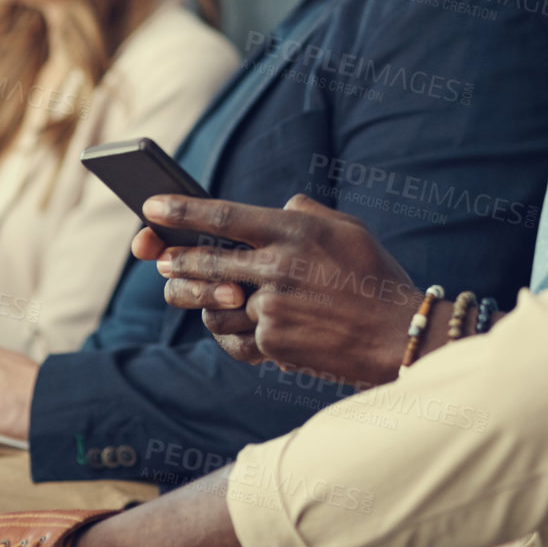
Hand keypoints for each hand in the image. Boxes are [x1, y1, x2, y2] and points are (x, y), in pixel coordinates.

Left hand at [133, 193, 423, 387]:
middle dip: (176, 259)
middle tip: (160, 257)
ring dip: (206, 302)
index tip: (150, 207)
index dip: (180, 210)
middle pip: (205, 261)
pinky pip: (236, 338)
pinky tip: (244, 329)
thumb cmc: (375, 276)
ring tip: (209, 297)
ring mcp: (273, 307)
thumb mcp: (348, 228)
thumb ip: (307, 212)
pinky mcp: (274, 342)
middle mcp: (278, 266)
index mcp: (293, 231)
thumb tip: (279, 204)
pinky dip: (236, 334)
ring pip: (214, 306)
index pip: (222, 216)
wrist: (396, 334)